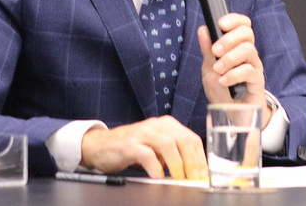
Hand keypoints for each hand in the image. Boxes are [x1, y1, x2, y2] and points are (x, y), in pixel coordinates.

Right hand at [80, 116, 206, 179]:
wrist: (100, 146)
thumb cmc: (131, 148)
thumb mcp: (156, 148)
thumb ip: (173, 154)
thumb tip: (194, 172)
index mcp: (167, 125)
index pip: (192, 138)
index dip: (201, 158)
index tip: (205, 175)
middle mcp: (156, 125)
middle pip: (183, 140)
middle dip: (193, 162)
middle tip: (196, 179)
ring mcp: (142, 133)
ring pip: (168, 145)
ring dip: (177, 164)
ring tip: (180, 179)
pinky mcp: (129, 144)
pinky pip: (147, 155)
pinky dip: (156, 168)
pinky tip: (159, 178)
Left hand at [198, 13, 271, 127]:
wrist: (231, 114)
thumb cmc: (222, 90)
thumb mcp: (209, 68)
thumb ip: (207, 50)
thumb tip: (203, 29)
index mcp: (237, 46)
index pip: (243, 24)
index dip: (234, 19)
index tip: (221, 24)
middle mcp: (248, 53)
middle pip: (247, 33)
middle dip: (228, 39)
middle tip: (215, 51)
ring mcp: (254, 66)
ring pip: (248, 50)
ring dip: (229, 58)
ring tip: (218, 70)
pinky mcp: (257, 81)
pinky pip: (249, 71)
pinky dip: (233, 74)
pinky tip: (223, 81)